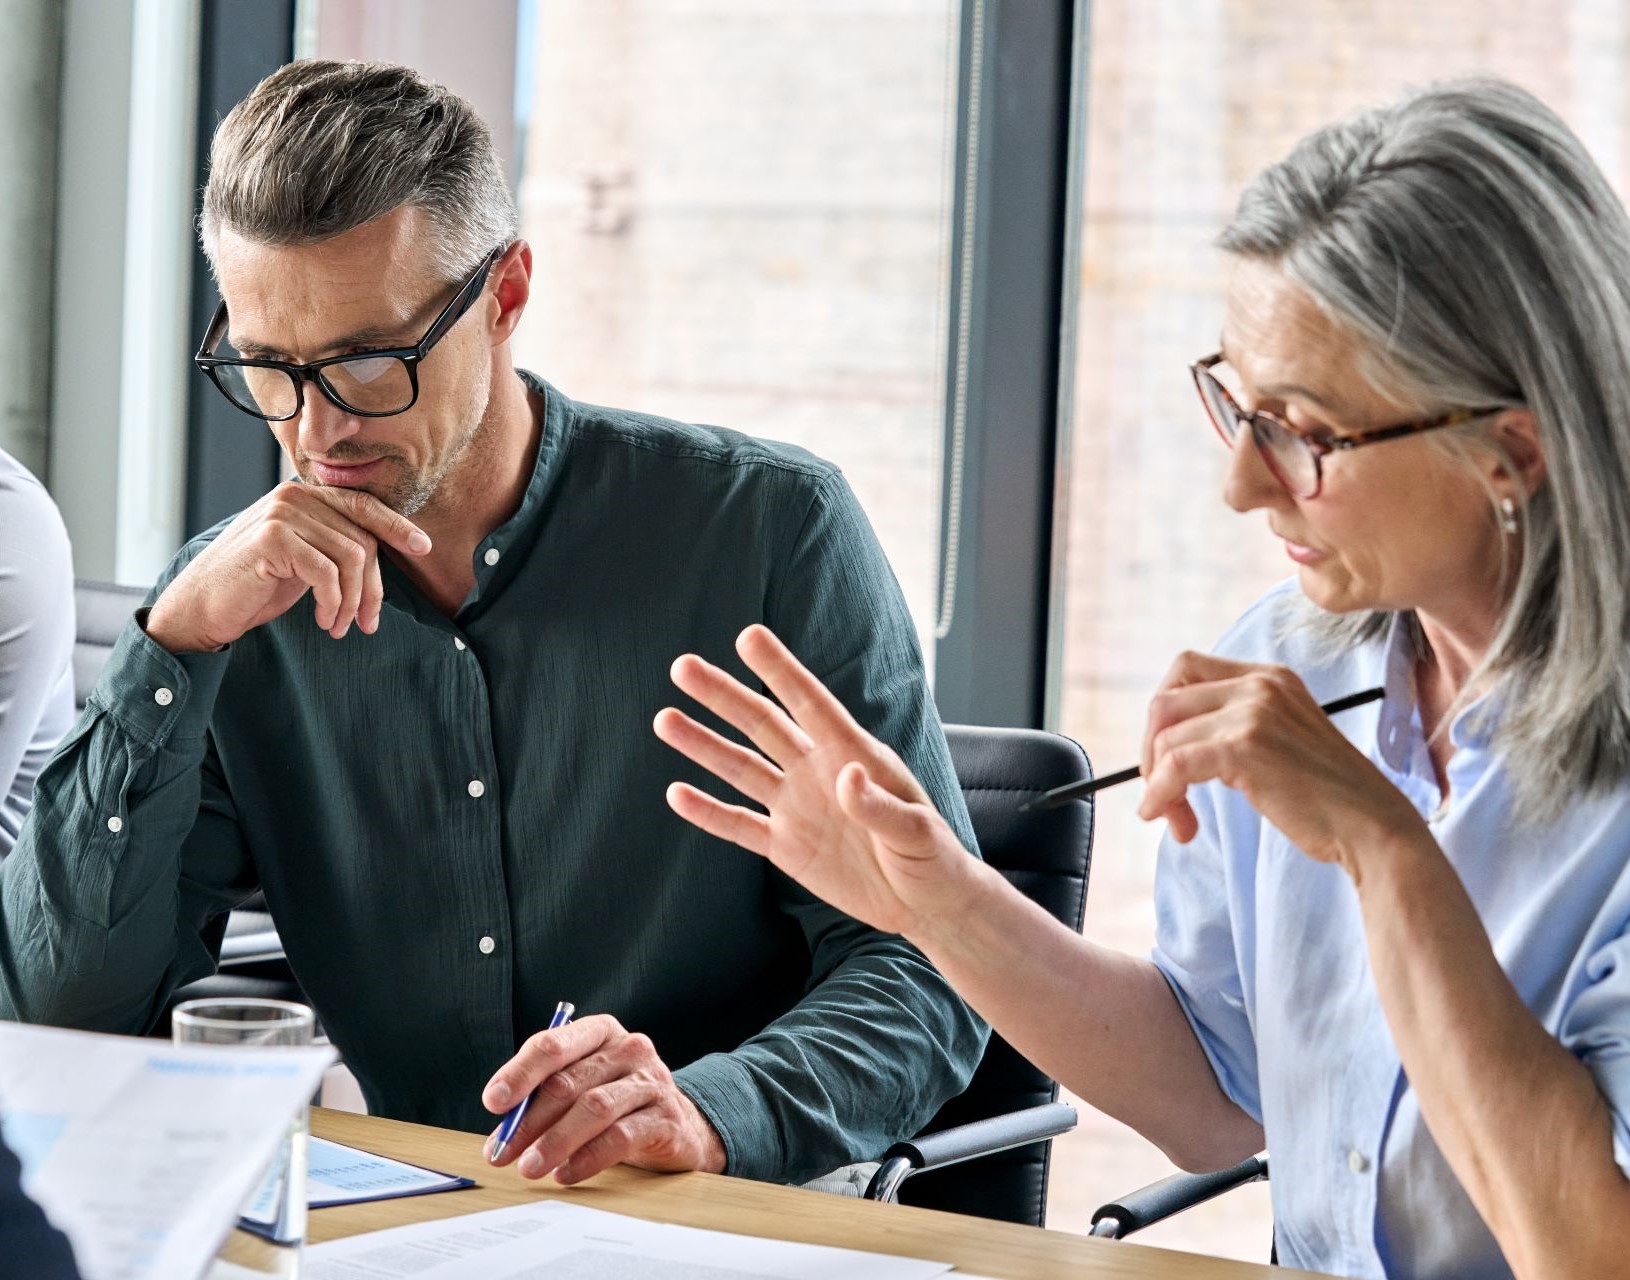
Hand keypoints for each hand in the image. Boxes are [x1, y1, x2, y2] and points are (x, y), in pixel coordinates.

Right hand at [144, 483, 431, 652]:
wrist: (201, 608)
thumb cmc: (255, 587)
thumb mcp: (305, 561)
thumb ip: (336, 545)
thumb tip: (388, 552)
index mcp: (303, 496)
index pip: (363, 506)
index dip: (396, 526)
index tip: (424, 548)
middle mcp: (294, 496)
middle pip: (362, 538)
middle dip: (373, 587)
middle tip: (367, 622)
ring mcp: (281, 514)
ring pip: (351, 556)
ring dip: (353, 601)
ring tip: (340, 626)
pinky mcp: (272, 539)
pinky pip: (327, 572)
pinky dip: (334, 602)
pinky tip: (325, 622)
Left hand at [481, 1014, 725, 1182]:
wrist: (678, 1125)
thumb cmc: (617, 1101)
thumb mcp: (582, 1085)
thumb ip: (545, 1096)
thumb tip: (503, 1128)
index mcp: (601, 1032)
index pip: (554, 1044)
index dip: (520, 1072)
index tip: (494, 1102)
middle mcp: (630, 1049)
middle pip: (569, 1082)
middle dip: (529, 1121)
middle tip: (502, 1151)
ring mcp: (652, 1082)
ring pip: (594, 1109)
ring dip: (555, 1142)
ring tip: (529, 1167)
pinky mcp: (666, 1119)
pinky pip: (620, 1138)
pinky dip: (587, 1159)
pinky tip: (565, 1173)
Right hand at [654, 624, 986, 941]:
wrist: (926, 905)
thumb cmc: (933, 858)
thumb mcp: (916, 832)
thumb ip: (879, 806)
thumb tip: (847, 776)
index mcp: (854, 755)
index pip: (811, 704)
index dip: (780, 670)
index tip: (749, 637)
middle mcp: (818, 772)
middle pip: (762, 725)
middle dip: (723, 696)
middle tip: (682, 667)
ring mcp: (798, 808)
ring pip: (741, 768)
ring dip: (704, 745)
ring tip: (665, 719)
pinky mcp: (786, 846)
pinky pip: (740, 825)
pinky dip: (709, 812)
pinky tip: (676, 794)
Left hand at [1137, 651, 1420, 872]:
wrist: (1372, 827)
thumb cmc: (1326, 797)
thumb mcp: (1278, 740)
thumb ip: (1233, 726)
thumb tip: (1165, 745)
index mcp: (1268, 676)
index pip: (1184, 669)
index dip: (1163, 716)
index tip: (1165, 758)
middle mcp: (1260, 683)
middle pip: (1165, 701)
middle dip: (1152, 752)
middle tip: (1163, 794)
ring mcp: (1253, 711)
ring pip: (1166, 738)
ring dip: (1159, 785)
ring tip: (1179, 821)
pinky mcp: (1245, 746)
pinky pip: (1174, 765)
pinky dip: (1161, 795)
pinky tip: (1174, 823)